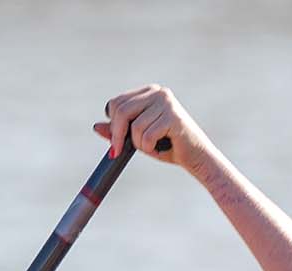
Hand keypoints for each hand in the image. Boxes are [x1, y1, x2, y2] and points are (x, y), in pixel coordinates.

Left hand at [94, 84, 212, 171]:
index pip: (116, 103)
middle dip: (117, 135)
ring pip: (133, 127)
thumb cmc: (167, 146)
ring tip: (153, 146)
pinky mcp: (172, 116)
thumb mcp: (137, 138)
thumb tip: (96, 126)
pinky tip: (162, 147)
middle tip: (119, 152)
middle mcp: (157, 92)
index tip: (115, 143)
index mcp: (148, 92)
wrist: (196, 156)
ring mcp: (166, 102)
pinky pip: (146, 136)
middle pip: (121, 110)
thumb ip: (118, 131)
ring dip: (138, 144)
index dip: (112, 125)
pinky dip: (149, 148)